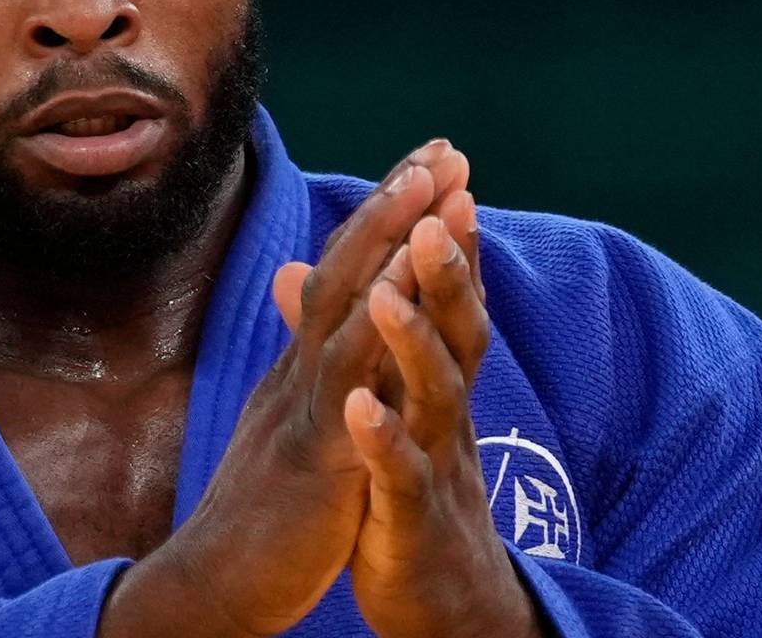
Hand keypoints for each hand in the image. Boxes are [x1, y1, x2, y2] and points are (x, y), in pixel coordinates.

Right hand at [101, 142, 444, 637]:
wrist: (217, 583)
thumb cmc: (262, 508)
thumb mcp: (293, 424)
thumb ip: (309, 363)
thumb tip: (314, 308)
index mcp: (308, 366)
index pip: (352, 272)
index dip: (390, 215)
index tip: (431, 162)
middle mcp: (304, 370)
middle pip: (349, 269)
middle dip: (396, 205)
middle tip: (443, 149)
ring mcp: (306, 407)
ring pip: (349, 312)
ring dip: (387, 248)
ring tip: (426, 194)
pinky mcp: (314, 456)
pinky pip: (346, 391)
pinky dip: (371, 340)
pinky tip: (401, 300)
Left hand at [345, 202, 539, 637]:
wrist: (444, 606)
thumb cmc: (410, 499)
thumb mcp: (388, 412)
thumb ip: (361, 343)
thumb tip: (303, 269)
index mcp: (435, 387)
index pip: (446, 300)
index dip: (446, 237)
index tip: (443, 168)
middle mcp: (448, 416)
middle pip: (458, 329)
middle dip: (449, 266)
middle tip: (442, 199)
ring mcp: (437, 466)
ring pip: (437, 394)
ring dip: (414, 340)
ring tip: (389, 291)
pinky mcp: (412, 522)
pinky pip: (400, 477)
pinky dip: (382, 440)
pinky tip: (360, 408)